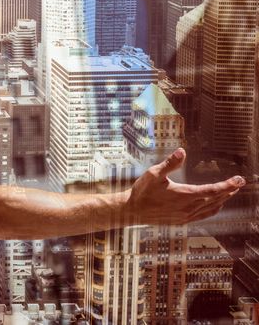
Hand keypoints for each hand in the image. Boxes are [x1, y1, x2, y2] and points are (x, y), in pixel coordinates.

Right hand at [125, 148, 244, 225]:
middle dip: (229, 190)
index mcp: (184, 195)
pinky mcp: (182, 220)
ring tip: (232, 192)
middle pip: (215, 199)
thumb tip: (182, 151)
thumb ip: (170, 163)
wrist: (132, 210)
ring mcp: (186, 215)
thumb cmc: (142, 191)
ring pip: (211, 208)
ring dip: (223, 199)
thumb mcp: (154, 173)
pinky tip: (217, 205)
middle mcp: (188, 207)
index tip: (239, 180)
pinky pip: (204, 215)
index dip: (227, 185)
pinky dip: (214, 209)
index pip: (212, 190)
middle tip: (240, 182)